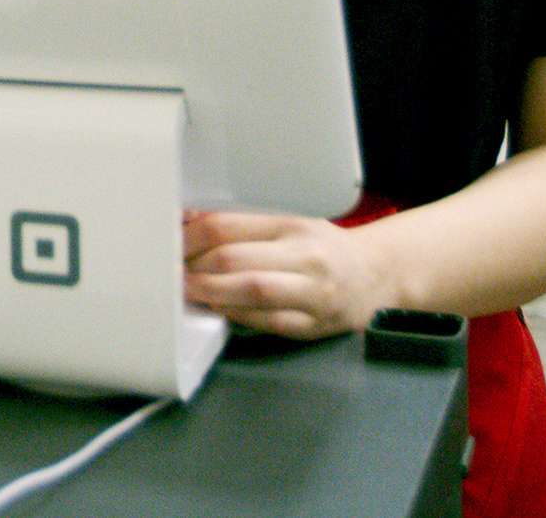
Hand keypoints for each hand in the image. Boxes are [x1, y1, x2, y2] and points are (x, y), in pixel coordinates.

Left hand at [183, 210, 397, 340]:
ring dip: (210, 292)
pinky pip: (266, 322)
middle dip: (193, 266)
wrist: (372, 274)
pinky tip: (218, 307)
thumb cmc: (321, 246)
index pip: (228, 225)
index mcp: (292, 222)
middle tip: (172, 269)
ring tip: (188, 290)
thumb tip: (191, 221)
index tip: (173, 241)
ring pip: (250, 292)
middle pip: (233, 259)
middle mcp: (305, 255)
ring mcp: (312, 292)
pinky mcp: (313, 324)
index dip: (191, 235)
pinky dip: (235, 314)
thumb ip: (246, 222)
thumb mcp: (289, 220)